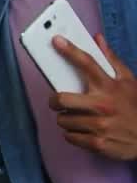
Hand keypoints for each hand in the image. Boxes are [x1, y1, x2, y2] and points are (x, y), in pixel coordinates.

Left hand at [48, 33, 136, 160]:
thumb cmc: (135, 106)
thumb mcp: (129, 81)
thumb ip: (111, 60)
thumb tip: (97, 39)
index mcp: (110, 86)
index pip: (86, 63)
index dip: (69, 50)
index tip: (57, 41)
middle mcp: (103, 105)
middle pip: (61, 99)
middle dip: (55, 101)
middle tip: (58, 101)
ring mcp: (100, 126)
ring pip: (63, 120)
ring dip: (66, 119)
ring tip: (78, 117)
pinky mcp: (98, 143)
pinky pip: (70, 136)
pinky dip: (73, 134)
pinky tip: (84, 131)